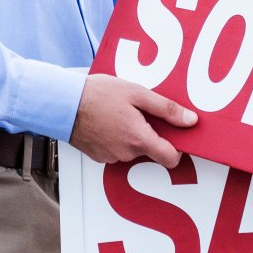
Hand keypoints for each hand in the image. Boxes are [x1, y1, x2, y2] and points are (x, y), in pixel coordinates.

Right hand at [69, 73, 196, 166]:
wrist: (62, 103)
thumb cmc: (97, 95)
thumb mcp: (136, 93)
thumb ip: (166, 109)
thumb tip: (190, 120)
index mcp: (139, 139)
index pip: (171, 159)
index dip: (177, 148)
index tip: (173, 134)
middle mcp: (126, 153)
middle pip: (150, 150)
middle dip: (148, 133)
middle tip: (138, 113)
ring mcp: (111, 157)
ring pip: (131, 150)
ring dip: (130, 135)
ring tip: (118, 114)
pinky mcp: (98, 156)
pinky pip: (115, 150)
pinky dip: (115, 138)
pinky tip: (106, 121)